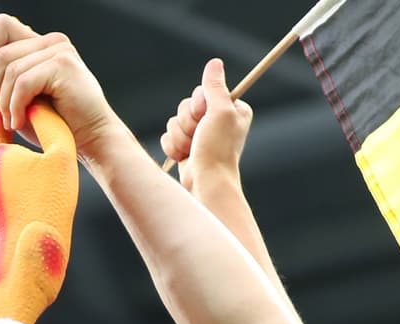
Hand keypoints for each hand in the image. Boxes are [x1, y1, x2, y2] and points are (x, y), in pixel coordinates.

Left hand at [0, 14, 126, 166]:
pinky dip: (16, 106)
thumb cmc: (58, 125)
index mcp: (42, 45)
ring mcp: (59, 50)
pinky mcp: (63, 65)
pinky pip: (22, 82)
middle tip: (5, 115)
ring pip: (9, 68)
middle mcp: (52, 42)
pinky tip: (20, 122)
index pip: (2, 25)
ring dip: (5, 102)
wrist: (91, 140)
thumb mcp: (17, 103)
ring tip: (14, 122)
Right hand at [159, 58, 252, 192]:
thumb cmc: (218, 150)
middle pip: (185, 106)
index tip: (205, 118)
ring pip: (174, 121)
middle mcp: (217, 120)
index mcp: (231, 109)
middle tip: (199, 136)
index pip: (202, 92)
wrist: (207, 183)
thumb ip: (215, 87)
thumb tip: (215, 63)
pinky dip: (173, 147)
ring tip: (192, 150)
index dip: (197, 104)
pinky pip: (168, 136)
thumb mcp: (220, 112)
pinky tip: (184, 157)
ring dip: (179, 136)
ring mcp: (201, 135)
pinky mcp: (187, 147)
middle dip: (187, 122)